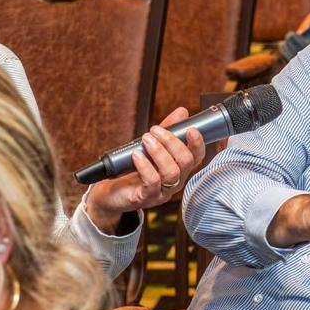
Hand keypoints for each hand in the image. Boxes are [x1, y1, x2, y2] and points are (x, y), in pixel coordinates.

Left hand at [85, 107, 206, 232]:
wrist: (111, 192)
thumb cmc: (133, 169)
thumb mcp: (150, 147)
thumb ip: (168, 130)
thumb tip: (182, 112)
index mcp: (179, 169)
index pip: (196, 158)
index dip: (198, 144)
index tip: (191, 129)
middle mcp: (175, 182)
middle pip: (186, 163)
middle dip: (172, 142)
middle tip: (155, 130)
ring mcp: (162, 192)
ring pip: (171, 173)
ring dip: (159, 152)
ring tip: (146, 139)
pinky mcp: (146, 198)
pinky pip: (152, 182)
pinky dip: (145, 166)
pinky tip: (137, 155)